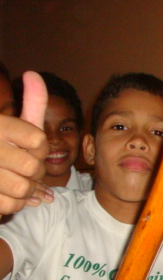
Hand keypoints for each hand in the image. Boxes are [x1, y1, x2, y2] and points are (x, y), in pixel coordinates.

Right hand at [0, 72, 48, 214]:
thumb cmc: (3, 146)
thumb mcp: (16, 122)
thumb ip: (31, 102)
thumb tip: (34, 74)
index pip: (38, 140)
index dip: (41, 148)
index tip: (30, 147)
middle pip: (33, 167)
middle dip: (34, 172)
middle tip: (23, 168)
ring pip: (23, 188)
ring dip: (26, 190)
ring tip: (18, 182)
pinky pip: (11, 205)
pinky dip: (14, 203)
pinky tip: (8, 194)